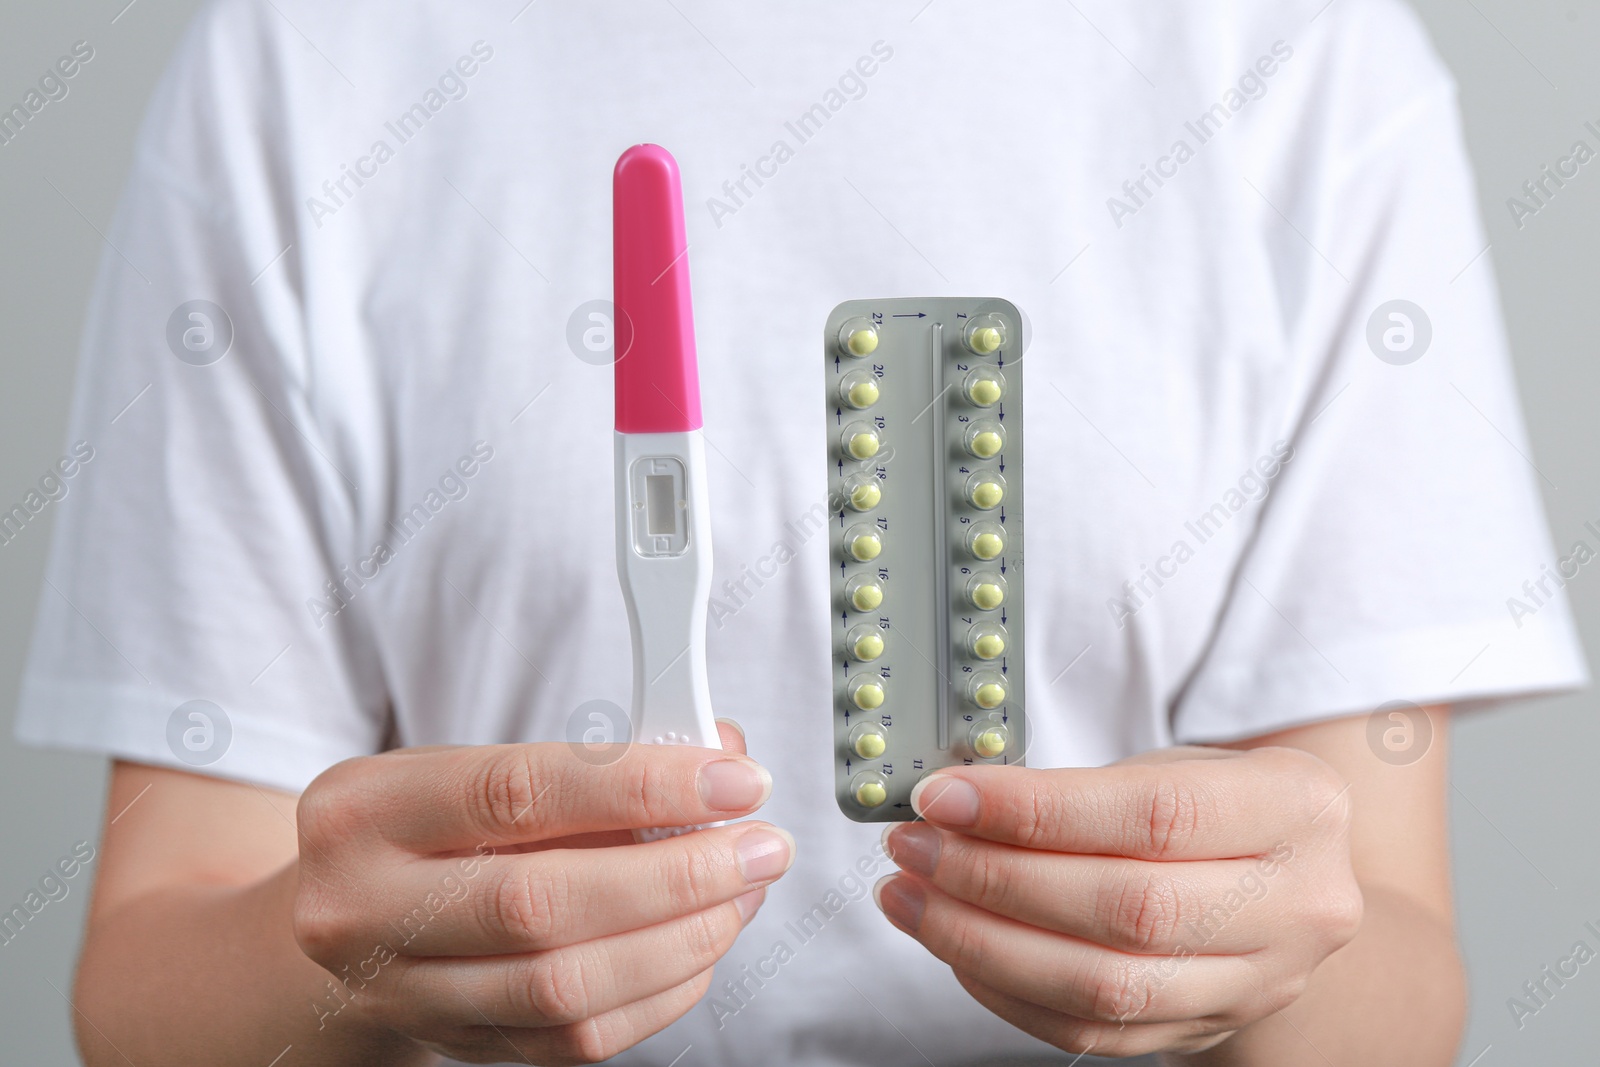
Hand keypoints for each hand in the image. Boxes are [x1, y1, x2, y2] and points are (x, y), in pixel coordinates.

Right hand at [292, 722, 793, 1064]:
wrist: (348, 915)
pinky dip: (660, 992)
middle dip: (678, 876)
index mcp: (364, 808)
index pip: (519, 791)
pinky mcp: (455, 1048)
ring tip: (741, 895)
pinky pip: (575, 1039)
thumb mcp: (479, 767)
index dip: (641, 786)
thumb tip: (719, 752)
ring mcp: (402, 992)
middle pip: (542, 904)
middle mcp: (362, 909)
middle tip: (760, 848)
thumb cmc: (433, 827)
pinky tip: (699, 945)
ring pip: (564, 986)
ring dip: (682, 939)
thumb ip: (594, 760)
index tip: (734, 782)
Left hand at [876, 746, 1361, 1057]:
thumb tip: (955, 803)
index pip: (1155, 815)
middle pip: (1126, 908)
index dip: (1037, 810)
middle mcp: (1295, 906)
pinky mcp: (1204, 1031)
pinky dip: (1006, 989)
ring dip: (982, 941)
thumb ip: (1084, 788)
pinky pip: (1090, 1032)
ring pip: (1103, 986)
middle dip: (994, 878)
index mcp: (1296, 807)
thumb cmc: (1216, 808)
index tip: (946, 797)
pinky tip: (956, 945)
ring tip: (912, 897)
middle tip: (914, 847)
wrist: (1290, 886)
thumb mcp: (1180, 764)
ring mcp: (1258, 984)